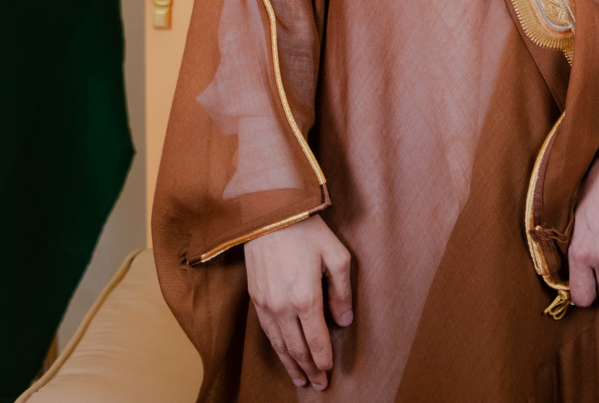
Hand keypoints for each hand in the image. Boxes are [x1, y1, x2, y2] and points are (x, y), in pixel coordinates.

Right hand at [242, 216, 353, 388]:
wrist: (268, 214)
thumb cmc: (307, 231)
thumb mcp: (337, 256)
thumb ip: (342, 292)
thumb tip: (344, 321)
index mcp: (305, 298)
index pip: (315, 340)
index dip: (323, 358)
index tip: (329, 371)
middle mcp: (282, 307)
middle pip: (296, 348)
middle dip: (309, 368)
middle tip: (318, 383)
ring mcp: (265, 304)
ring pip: (279, 344)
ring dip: (290, 364)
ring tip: (301, 378)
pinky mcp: (255, 298)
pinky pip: (266, 331)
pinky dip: (276, 348)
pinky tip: (283, 354)